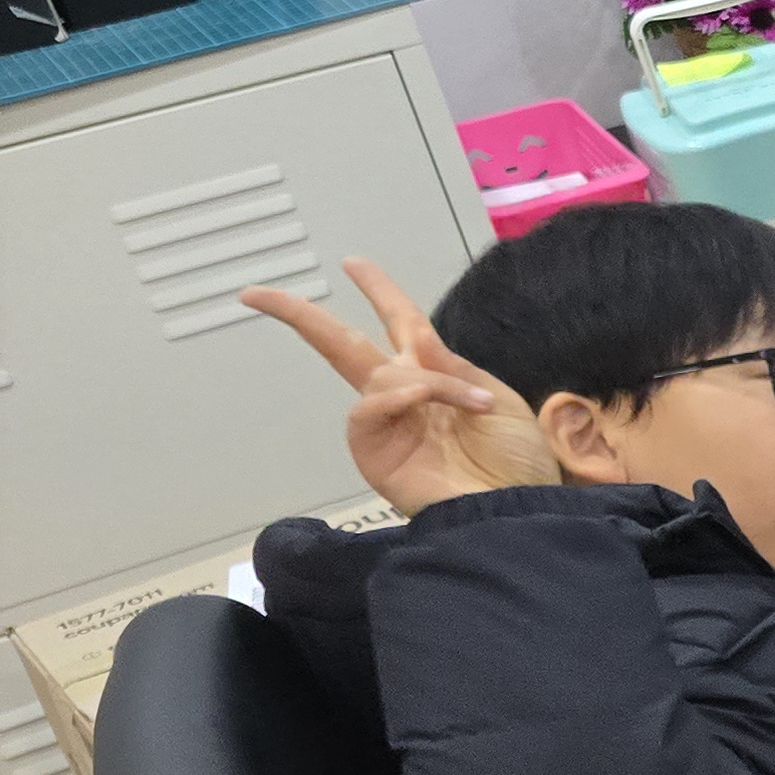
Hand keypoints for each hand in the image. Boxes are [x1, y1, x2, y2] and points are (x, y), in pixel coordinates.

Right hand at [241, 256, 558, 515]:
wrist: (516, 511)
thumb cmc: (516, 462)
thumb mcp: (498, 401)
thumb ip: (454, 366)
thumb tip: (416, 333)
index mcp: (436, 377)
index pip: (399, 324)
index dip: (379, 292)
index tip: (352, 264)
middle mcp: (403, 397)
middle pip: (342, 345)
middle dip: (301, 316)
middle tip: (258, 294)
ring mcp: (384, 424)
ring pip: (375, 375)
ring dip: (429, 381)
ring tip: (473, 404)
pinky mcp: (373, 450)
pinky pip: (371, 407)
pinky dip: (402, 396)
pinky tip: (429, 403)